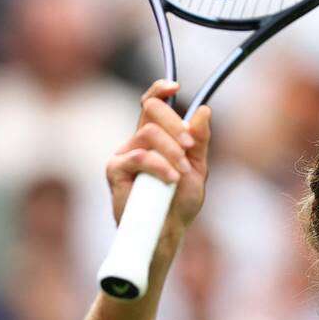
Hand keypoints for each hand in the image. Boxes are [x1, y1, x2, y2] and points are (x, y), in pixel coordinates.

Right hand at [106, 80, 212, 236]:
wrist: (167, 232)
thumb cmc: (179, 203)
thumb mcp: (197, 168)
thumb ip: (200, 141)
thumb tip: (204, 110)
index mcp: (155, 138)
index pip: (151, 104)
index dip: (160, 90)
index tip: (175, 87)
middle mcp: (137, 141)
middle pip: (151, 110)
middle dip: (175, 124)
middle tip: (189, 146)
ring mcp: (124, 154)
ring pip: (148, 133)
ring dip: (171, 151)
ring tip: (181, 174)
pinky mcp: (115, 170)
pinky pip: (138, 156)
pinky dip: (159, 166)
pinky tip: (170, 180)